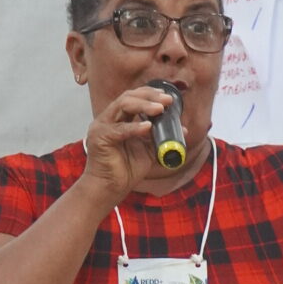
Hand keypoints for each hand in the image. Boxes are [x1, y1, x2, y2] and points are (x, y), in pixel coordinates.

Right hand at [80, 85, 174, 200]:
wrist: (111, 189)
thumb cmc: (126, 170)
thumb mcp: (149, 149)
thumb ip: (161, 137)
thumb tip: (183, 130)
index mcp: (118, 118)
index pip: (134, 97)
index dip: (151, 94)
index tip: (168, 98)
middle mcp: (108, 118)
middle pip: (128, 97)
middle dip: (150, 96)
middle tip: (167, 101)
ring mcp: (102, 126)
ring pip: (123, 105)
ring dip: (143, 105)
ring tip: (160, 109)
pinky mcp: (100, 138)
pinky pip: (119, 129)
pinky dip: (134, 127)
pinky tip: (148, 127)